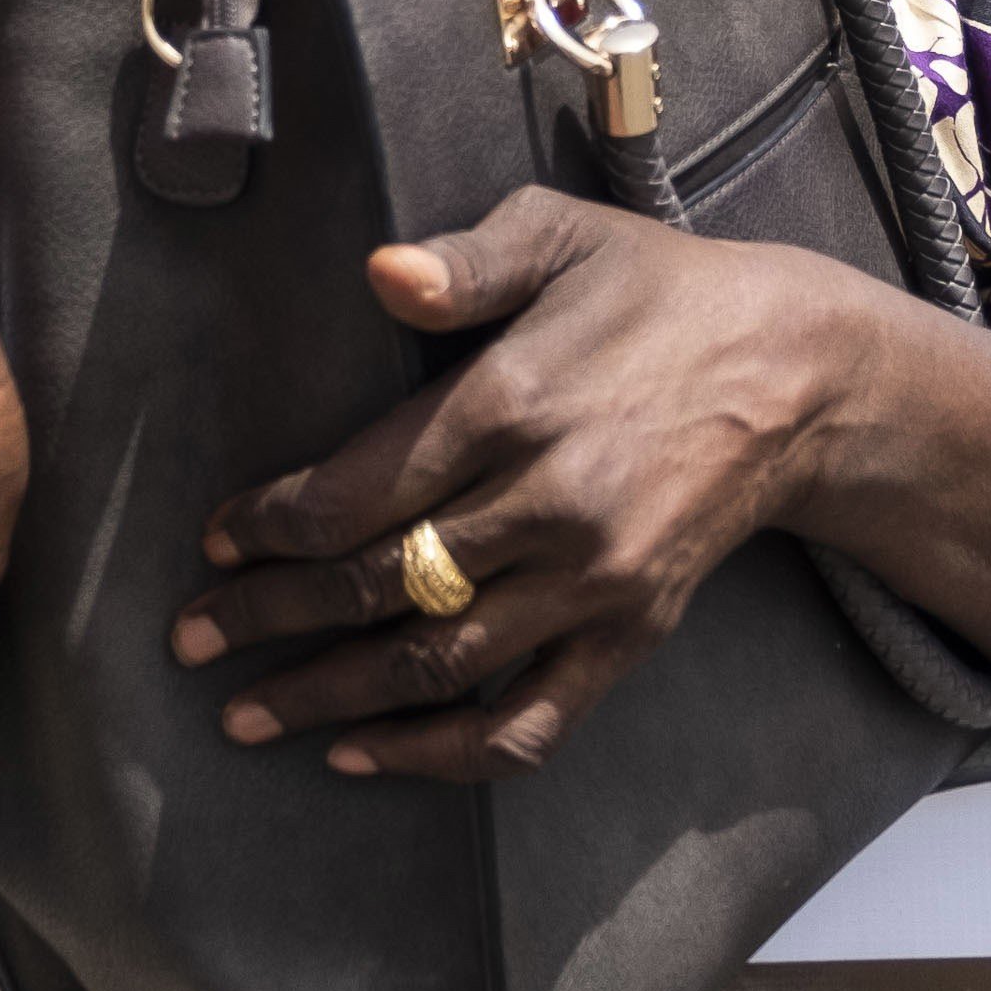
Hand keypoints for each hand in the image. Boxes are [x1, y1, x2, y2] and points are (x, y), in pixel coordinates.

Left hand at [172, 188, 867, 782]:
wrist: (798, 375)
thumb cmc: (656, 291)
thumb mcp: (563, 235)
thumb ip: (466, 259)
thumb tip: (379, 274)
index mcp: (513, 402)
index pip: (357, 489)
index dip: (271, 526)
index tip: (214, 542)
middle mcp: (547, 503)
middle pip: (377, 583)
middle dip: (270, 618)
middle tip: (192, 641)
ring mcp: (591, 582)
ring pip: (435, 662)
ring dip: (329, 697)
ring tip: (248, 713)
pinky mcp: (630, 636)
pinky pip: (527, 721)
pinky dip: (441, 753)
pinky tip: (367, 755)